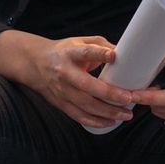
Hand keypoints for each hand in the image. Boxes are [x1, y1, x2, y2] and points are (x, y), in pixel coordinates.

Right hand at [23, 35, 139, 129]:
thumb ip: (101, 46)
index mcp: (70, 53)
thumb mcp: (80, 42)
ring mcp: (61, 90)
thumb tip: (126, 53)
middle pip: (87, 86)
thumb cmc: (64, 52)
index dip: (99, 54)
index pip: (85, 53)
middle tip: (129, 97)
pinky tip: (110, 122)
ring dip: (107, 112)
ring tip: (126, 114)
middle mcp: (64, 73)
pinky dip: (96, 121)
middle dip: (110, 94)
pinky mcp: (60, 103)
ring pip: (85, 105)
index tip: (114, 56)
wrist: (36, 64)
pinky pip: (79, 116)